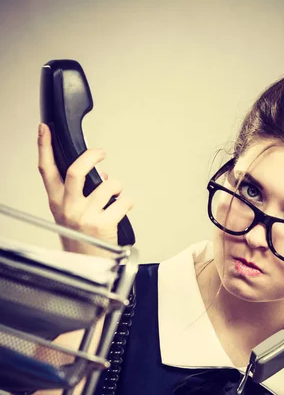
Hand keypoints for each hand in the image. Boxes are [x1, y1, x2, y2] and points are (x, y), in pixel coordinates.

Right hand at [37, 122, 133, 255]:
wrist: (86, 265)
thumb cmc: (79, 238)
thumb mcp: (69, 212)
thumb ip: (79, 192)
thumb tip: (99, 175)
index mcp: (57, 201)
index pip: (46, 169)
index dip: (45, 147)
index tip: (46, 129)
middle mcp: (68, 207)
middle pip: (76, 171)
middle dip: (91, 156)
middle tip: (101, 152)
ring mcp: (85, 216)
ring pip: (107, 185)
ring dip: (116, 185)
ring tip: (115, 194)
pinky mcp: (103, 224)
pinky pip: (123, 202)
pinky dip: (128, 201)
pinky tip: (123, 207)